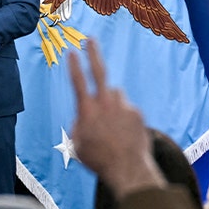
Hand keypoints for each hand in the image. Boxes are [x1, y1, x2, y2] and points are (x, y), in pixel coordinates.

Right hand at [67, 39, 164, 197]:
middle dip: (93, 54)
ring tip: (112, 125)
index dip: (74, 65)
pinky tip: (124, 132)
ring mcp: (123, 106)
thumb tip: (84, 114)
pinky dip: (124, 116)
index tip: (71, 51)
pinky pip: (126, 107)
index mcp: (87, 111)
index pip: (78, 82)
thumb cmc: (98, 159)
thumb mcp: (77, 143)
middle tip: (90, 39)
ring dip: (112, 103)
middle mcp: (105, 104)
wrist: (127, 168)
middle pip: (99, 72)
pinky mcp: (136, 111)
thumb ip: (78, 123)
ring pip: (114, 94)